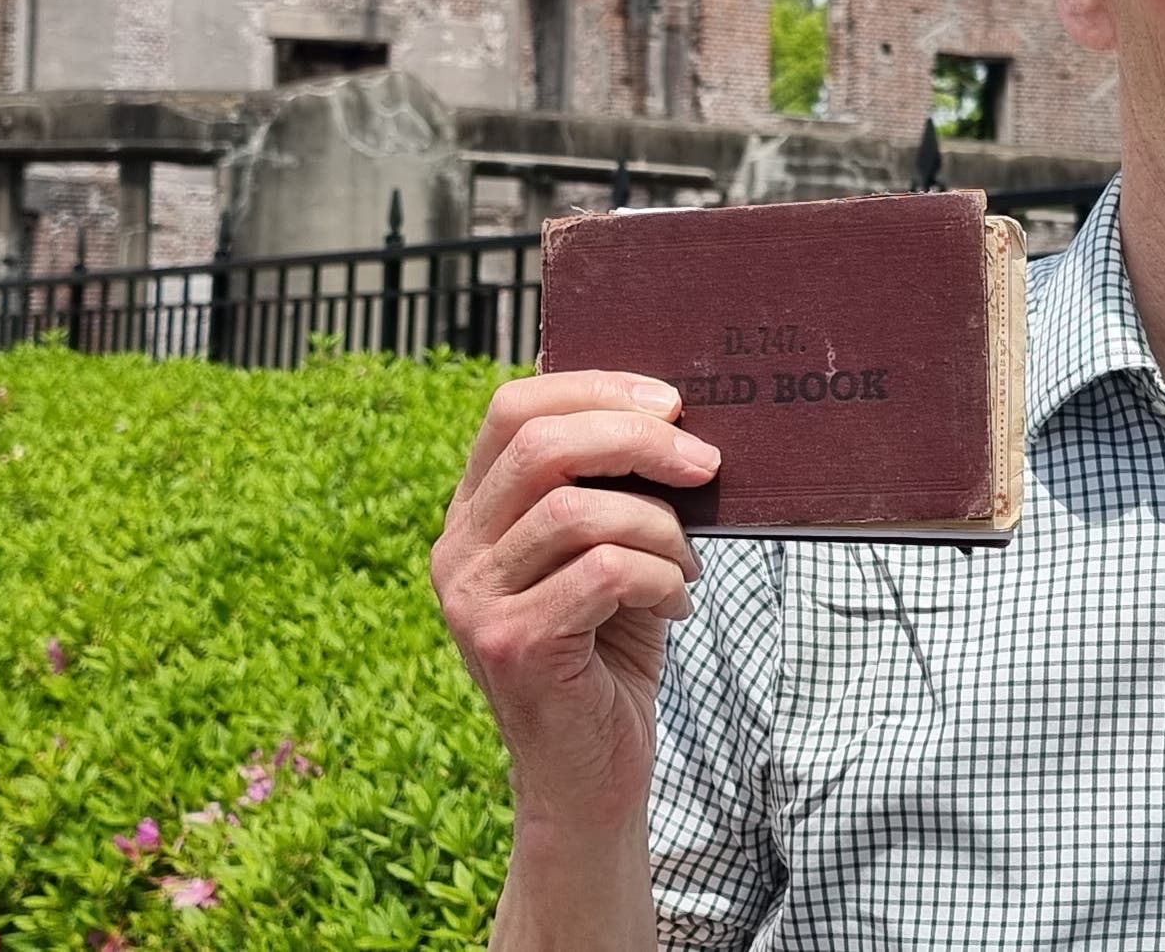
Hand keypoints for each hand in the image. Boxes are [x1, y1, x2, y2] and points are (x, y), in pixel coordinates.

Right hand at [434, 370, 720, 834]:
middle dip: (640, 441)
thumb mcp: (607, 552)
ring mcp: (476, 600)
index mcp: (473, 514)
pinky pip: (604, 572)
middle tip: (707, 464)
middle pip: (543, 444)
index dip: (595, 387)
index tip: (670, 400)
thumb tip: (673, 409)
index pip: (512, 408)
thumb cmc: (609, 653)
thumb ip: (613, 486)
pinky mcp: (512, 645)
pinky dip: (660, 579)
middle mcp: (457, 551)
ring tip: (688, 564)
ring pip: (579, 510)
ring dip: (661, 527)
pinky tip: (677, 605)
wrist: (592, 777)